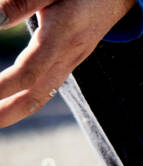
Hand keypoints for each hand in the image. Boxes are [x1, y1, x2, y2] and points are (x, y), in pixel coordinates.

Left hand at [0, 0, 134, 128]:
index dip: (3, 87)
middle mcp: (68, 55)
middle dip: (9, 112)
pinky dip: (26, 98)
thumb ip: (20, 1)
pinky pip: (46, 86)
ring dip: (15, 110)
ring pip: (42, 94)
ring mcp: (70, 60)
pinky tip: (11, 103)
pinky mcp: (68, 60)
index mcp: (63, 36)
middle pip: (37, 94)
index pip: (29, 71)